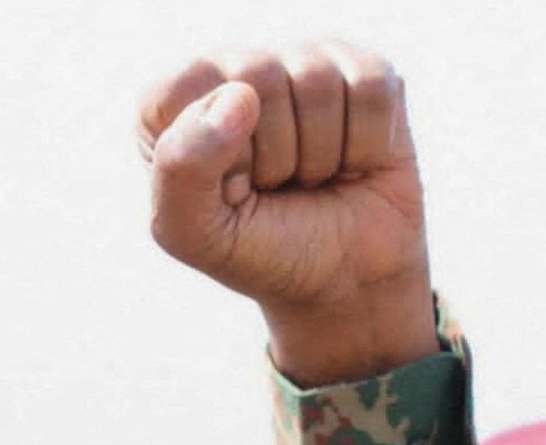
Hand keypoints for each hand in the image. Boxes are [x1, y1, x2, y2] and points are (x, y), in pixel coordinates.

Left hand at [140, 44, 436, 385]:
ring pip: (317, 80)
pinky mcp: (365, 73)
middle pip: (257, 75)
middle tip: (274, 186)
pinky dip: (365, 144)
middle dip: (272, 154)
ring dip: (319, 154)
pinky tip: (350, 163)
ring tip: (310, 176)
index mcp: (174, 106)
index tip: (225, 189)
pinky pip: (371, 89)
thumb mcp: (192, 232)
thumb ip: (180, 167)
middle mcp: (236, 72)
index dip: (210, 148)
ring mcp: (303, 64)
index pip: (182, 86)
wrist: (341, 281)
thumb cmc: (257, 252)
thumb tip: (239, 95)